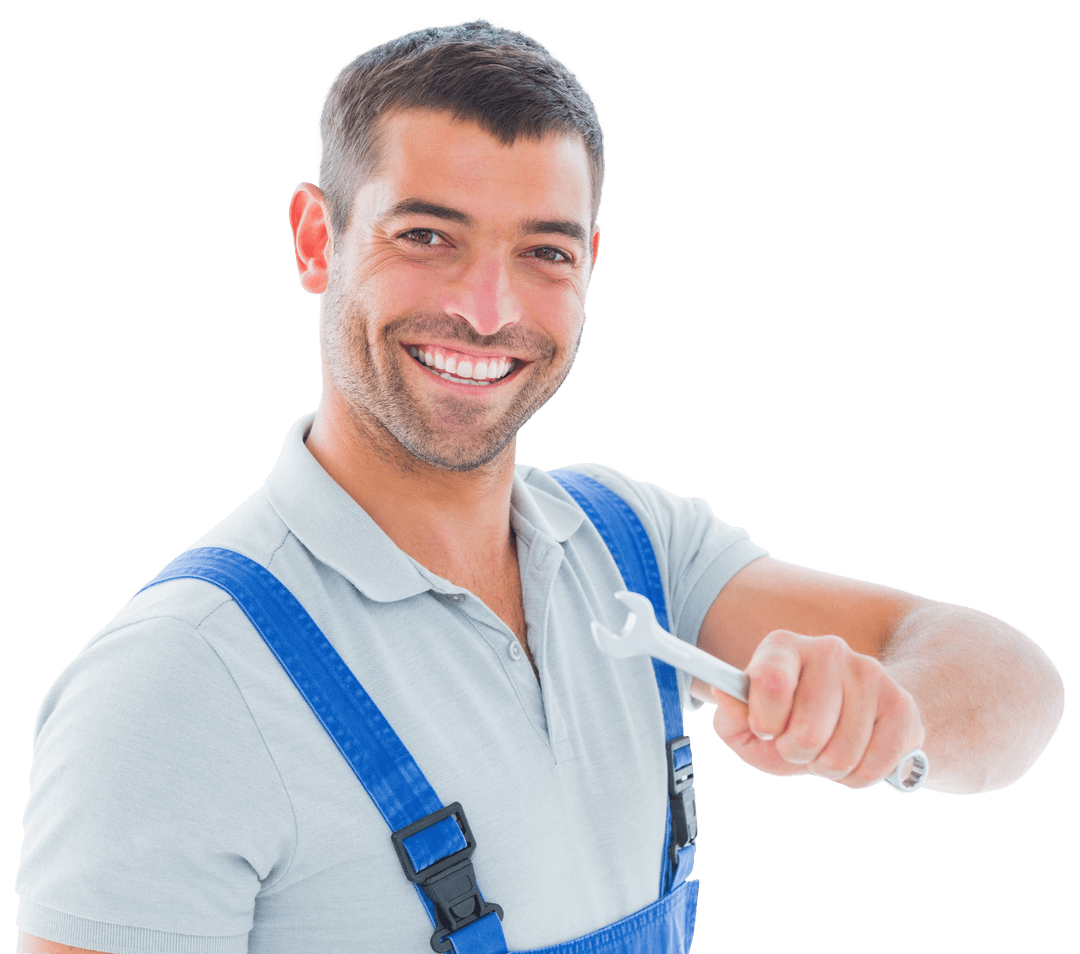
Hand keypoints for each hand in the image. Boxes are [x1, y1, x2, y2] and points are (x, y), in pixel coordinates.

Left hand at [695, 630, 924, 788]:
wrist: (853, 714)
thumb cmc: (791, 721)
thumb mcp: (750, 724)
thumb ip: (732, 716)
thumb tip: (724, 693)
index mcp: (783, 647)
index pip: (770, 681)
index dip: (765, 721)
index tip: (766, 729)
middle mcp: (828, 649)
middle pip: (807, 732)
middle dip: (796, 753)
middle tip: (798, 744)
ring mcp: (869, 673)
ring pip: (842, 754)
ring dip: (827, 767)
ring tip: (826, 747)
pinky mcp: (901, 704)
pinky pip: (874, 767)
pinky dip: (857, 776)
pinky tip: (854, 754)